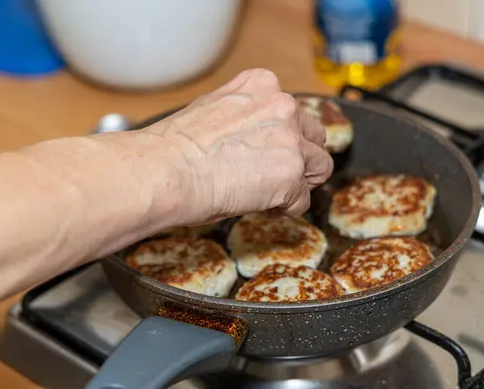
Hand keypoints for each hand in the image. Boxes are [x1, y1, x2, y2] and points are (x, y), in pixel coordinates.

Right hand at [143, 68, 333, 224]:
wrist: (164, 170)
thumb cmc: (173, 147)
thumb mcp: (212, 110)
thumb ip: (243, 117)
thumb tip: (249, 141)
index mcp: (262, 84)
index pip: (291, 111)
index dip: (282, 136)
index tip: (266, 152)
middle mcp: (283, 106)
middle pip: (314, 136)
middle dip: (300, 157)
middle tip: (278, 176)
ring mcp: (291, 141)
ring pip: (319, 166)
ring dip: (301, 183)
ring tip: (275, 195)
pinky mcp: (291, 176)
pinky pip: (303, 200)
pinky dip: (287, 208)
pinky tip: (264, 208)